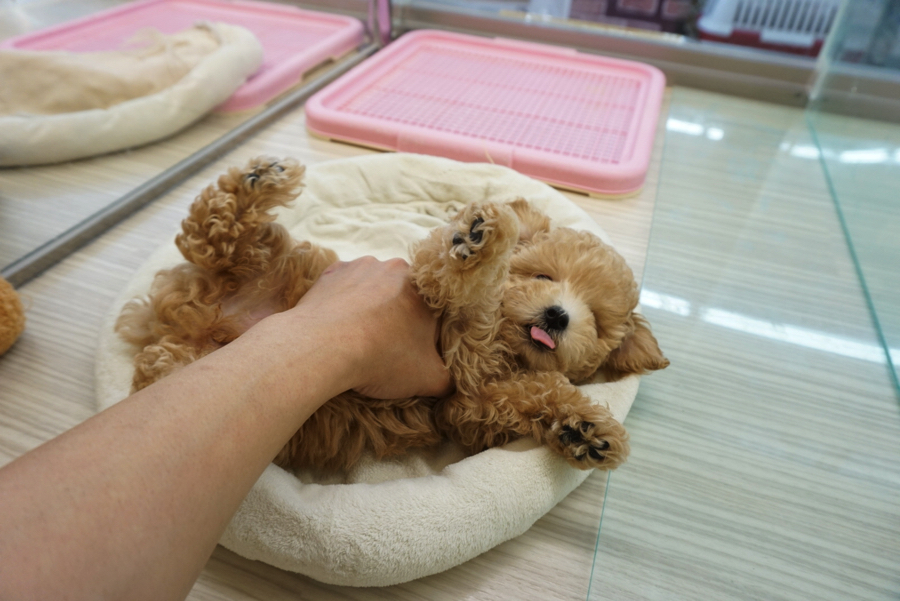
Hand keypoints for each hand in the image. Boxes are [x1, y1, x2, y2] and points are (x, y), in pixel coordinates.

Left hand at [288, 256, 452, 399]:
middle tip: (387, 346)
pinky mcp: (330, 274)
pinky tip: (338, 327)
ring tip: (359, 338)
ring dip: (370, 307)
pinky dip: (342, 303)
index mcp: (424, 288)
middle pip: (402, 295)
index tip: (414, 350)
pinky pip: (342, 287)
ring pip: (372, 288)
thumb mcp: (428, 378)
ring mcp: (360, 267)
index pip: (434, 309)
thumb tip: (450, 383)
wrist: (323, 348)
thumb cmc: (382, 359)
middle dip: (398, 317)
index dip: (427, 332)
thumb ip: (447, 380)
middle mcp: (394, 267)